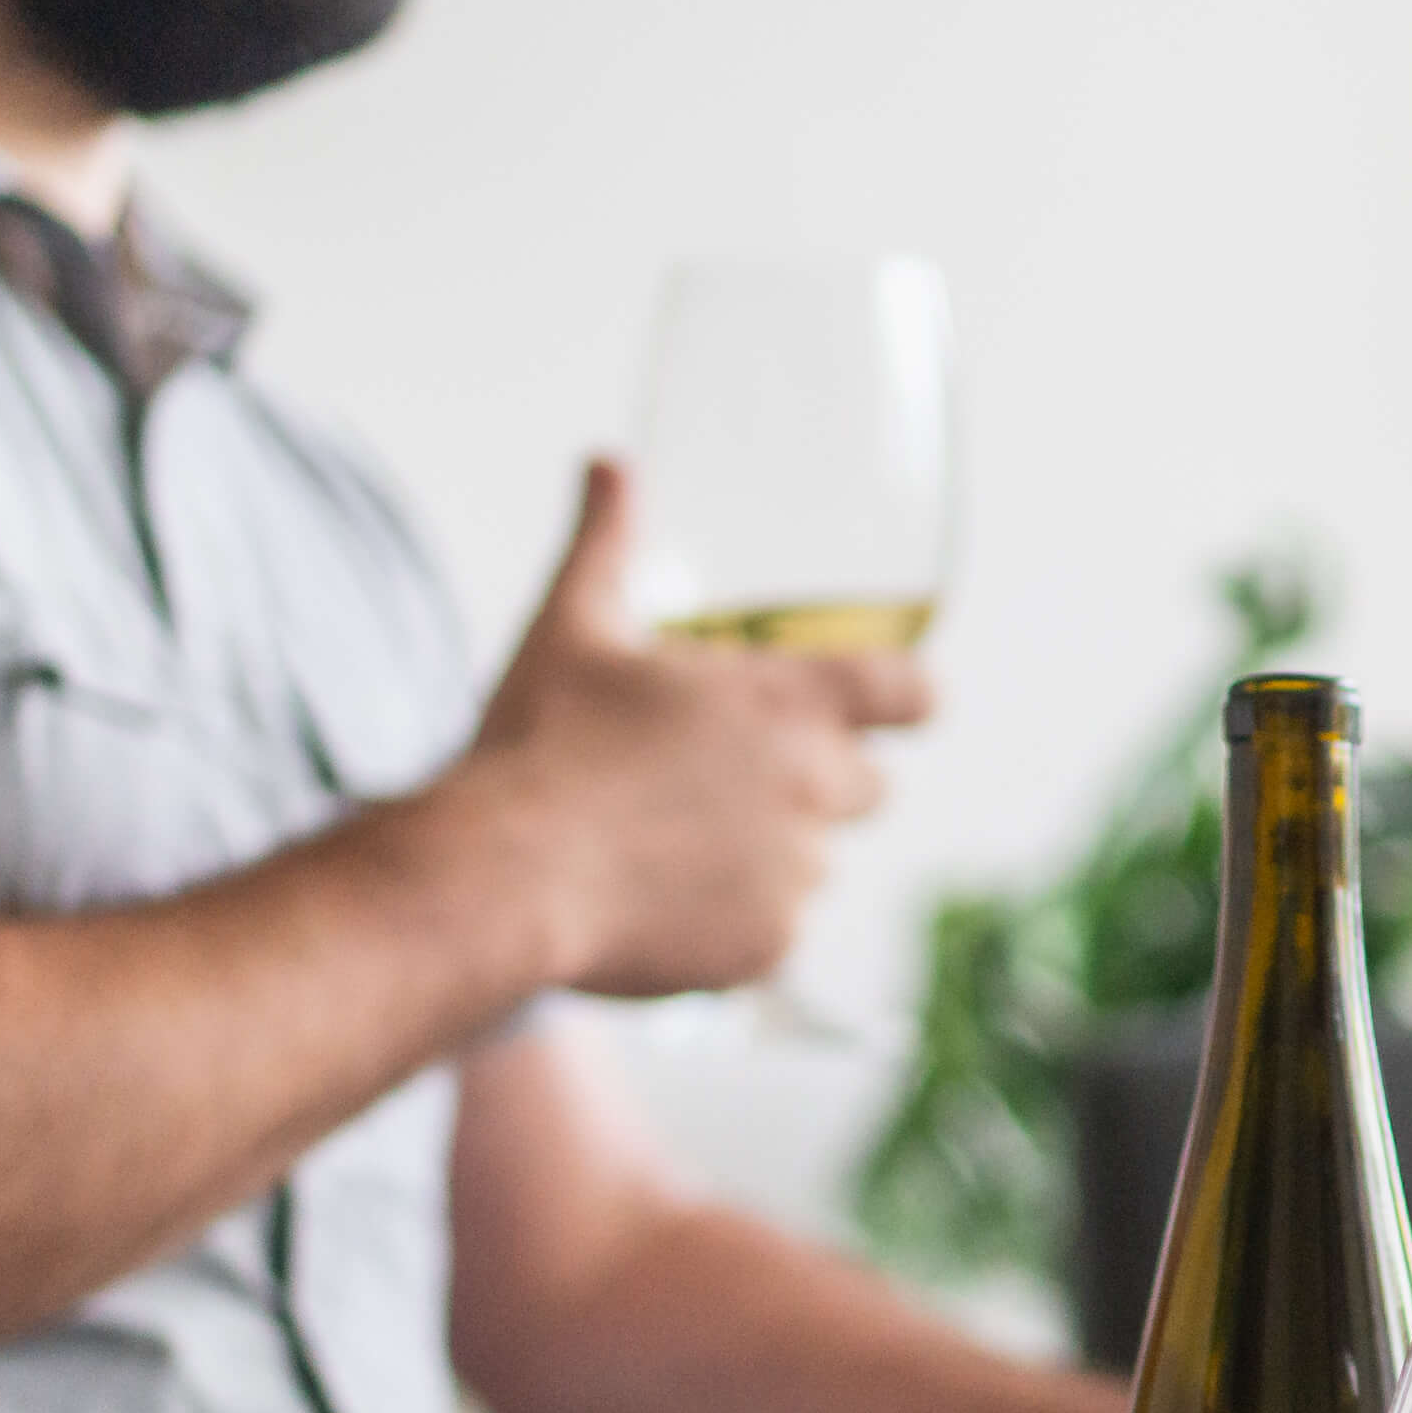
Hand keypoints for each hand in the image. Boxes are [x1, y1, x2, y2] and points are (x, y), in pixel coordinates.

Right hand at [458, 461, 931, 998]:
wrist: (501, 877)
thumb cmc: (537, 742)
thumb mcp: (572, 625)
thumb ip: (608, 541)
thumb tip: (609, 463)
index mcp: (786, 702)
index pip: (910, 692)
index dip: (906, 697)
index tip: (896, 703)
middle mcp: (811, 787)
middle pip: (870, 787)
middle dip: (821, 781)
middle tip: (733, 780)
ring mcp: (795, 874)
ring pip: (815, 863)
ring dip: (770, 852)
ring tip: (671, 843)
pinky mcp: (767, 948)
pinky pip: (775, 931)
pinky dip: (734, 920)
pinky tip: (659, 902)